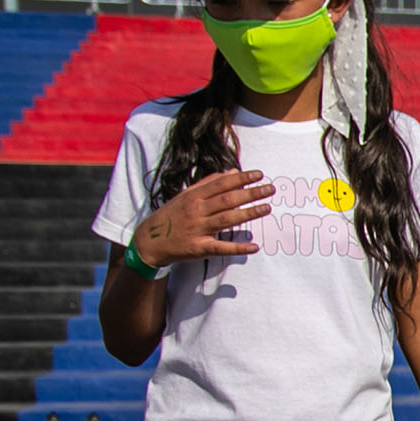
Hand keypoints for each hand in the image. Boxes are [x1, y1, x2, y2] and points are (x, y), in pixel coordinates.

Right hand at [132, 168, 272, 267]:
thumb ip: (209, 183)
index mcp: (194, 196)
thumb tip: (232, 172)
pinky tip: (254, 246)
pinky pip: (221, 247)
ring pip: (227, 219)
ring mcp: (198, 229)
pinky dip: (237, 248)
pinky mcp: (199, 248)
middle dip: (250, 193)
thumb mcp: (186, 196)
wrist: (149, 241)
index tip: (259, 175)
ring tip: (267, 208)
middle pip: (227, 200)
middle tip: (270, 189)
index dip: (241, 179)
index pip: (221, 184)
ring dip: (248, 213)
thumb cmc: (171, 216)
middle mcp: (196, 211)